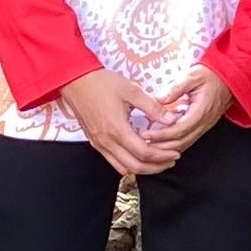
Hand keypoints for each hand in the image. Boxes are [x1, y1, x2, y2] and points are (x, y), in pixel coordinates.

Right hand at [62, 67, 178, 177]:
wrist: (75, 81)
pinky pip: (113, 161)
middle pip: (135, 166)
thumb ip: (153, 107)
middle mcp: (106, 141)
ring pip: (122, 167)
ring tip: (158, 161)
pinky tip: (139, 156)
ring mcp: (99, 144)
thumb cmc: (103, 83)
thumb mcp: (132, 91)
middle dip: (156, 167)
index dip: (162, 156)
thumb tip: (171, 120)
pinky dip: (128, 164)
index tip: (175, 154)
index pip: (144, 152)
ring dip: (142, 168)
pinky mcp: (95, 142)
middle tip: (171, 161)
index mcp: (117, 129)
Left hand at [146, 65, 233, 158]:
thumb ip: (176, 88)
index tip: (146, 134)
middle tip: (142, 144)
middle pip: (181, 142)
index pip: (179, 130)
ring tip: (149, 146)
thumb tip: (159, 99)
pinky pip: (188, 140)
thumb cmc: (212, 76)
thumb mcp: (193, 76)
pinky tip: (162, 143)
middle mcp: (204, 123)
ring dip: (166, 148)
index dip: (161, 135)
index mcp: (201, 111)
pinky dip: (174, 145)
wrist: (231, 79)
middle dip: (161, 146)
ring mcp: (204, 126)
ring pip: (184, 144)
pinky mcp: (202, 127)